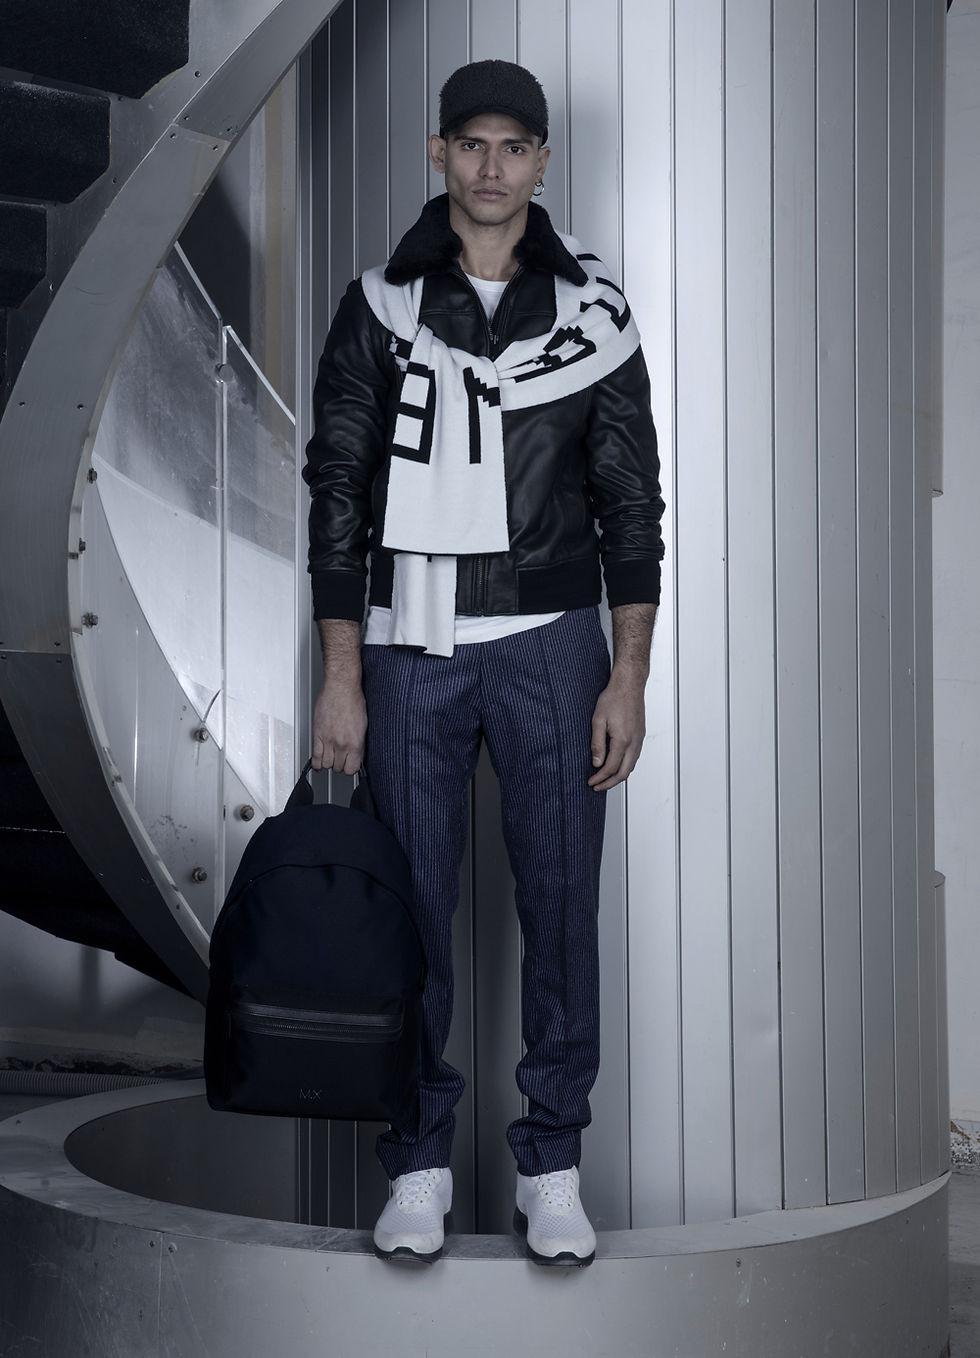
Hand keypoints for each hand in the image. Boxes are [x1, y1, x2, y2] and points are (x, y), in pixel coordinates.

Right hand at [312, 679, 366, 774]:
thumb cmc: (353, 700)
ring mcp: (328, 740)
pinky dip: (316, 762)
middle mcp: (342, 744)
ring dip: (328, 763)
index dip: (351, 767)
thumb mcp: (364, 725)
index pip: (352, 768)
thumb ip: (359, 743)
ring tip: (331, 758)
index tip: (350, 764)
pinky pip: (315, 756)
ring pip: (326, 764)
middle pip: (339, 767)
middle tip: (340, 758)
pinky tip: (318, 763)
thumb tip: (356, 754)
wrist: (341, 687)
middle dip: (340, 764)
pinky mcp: (317, 734)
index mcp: (356, 742)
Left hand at [587, 670, 646, 790]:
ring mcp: (639, 740)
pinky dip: (625, 766)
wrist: (629, 685)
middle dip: (610, 783)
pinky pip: (634, 757)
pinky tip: (616, 764)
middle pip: (624, 773)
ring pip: (631, 766)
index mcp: (623, 740)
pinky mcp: (640, 736)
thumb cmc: (614, 698)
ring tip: (605, 779)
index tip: (591, 781)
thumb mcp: (598, 720)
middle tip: (597, 786)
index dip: (600, 778)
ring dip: (618, 776)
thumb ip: (597, 744)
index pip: (610, 768)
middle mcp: (634, 743)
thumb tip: (596, 763)